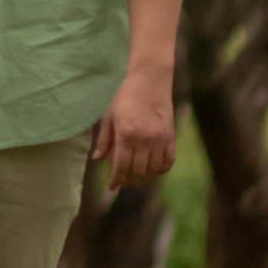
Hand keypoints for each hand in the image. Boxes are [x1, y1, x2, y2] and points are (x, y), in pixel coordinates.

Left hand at [91, 67, 175, 193]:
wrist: (149, 80)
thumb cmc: (125, 96)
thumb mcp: (109, 115)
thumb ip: (105, 139)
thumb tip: (97, 159)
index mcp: (126, 134)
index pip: (121, 166)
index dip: (116, 179)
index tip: (112, 186)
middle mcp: (144, 139)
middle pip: (137, 171)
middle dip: (128, 180)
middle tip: (123, 181)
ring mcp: (159, 139)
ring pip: (152, 169)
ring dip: (143, 176)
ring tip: (136, 176)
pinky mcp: (170, 137)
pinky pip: (168, 162)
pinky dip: (160, 169)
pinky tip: (153, 169)